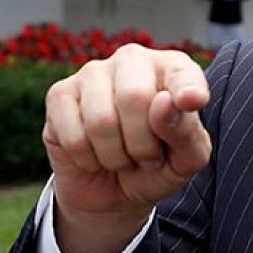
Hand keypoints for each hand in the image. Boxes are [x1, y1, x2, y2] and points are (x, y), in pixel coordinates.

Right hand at [42, 45, 211, 252]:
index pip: (183, 74)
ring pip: (101, 121)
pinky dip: (89, 161)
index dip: (188, 89)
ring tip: (122, 157)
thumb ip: (186, 134)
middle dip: (143, 145)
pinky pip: (75, 137)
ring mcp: (92, 72)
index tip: (193, 101)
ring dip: (116, 157)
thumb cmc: (157, 166)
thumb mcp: (185, 161)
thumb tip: (165, 103)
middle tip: (146, 157)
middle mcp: (132, 60)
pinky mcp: (59, 94)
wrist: (112, 192)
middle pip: (135, 96)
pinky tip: (95, 156)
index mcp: (172, 69)